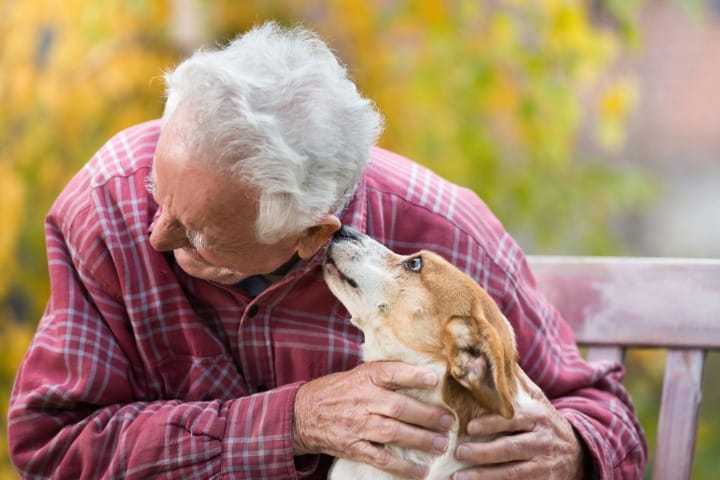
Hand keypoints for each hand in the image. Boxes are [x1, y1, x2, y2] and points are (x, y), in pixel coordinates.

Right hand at [292, 361, 454, 478]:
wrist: (302, 414)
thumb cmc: (337, 391)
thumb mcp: (357, 373)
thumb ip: (384, 374)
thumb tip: (422, 373)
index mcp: (364, 377)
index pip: (391, 373)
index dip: (413, 375)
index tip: (434, 379)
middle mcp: (362, 400)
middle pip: (399, 407)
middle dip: (427, 416)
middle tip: (448, 422)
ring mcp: (357, 425)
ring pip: (394, 433)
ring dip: (420, 440)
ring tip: (441, 445)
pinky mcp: (353, 447)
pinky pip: (381, 458)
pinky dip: (402, 466)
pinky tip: (420, 471)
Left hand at [452, 371, 587, 479]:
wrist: (577, 451)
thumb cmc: (543, 420)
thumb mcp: (535, 398)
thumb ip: (513, 380)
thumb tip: (485, 355)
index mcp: (536, 416)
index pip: (512, 419)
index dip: (491, 423)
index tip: (469, 426)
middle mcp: (541, 441)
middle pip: (510, 449)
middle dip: (483, 452)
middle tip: (459, 451)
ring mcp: (542, 465)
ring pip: (512, 473)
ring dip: (484, 476)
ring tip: (459, 476)